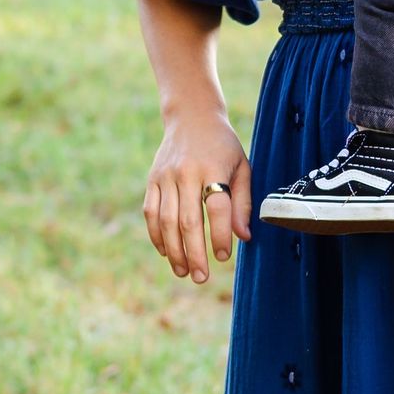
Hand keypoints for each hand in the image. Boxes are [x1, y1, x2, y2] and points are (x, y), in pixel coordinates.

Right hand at [144, 108, 252, 282]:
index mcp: (213, 168)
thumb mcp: (242, 167)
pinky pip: (150, 212)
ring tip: (183, 272)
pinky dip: (156, 235)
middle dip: (194, 253)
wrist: (191, 116)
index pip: (216, 207)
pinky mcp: (152, 179)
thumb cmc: (223, 146)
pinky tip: (165, 252)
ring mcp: (165, 176)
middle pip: (188, 220)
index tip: (223, 256)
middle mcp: (186, 172)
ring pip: (166, 220)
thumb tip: (243, 237)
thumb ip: (242, 202)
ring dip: (174, 250)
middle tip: (201, 277)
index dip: (220, 235)